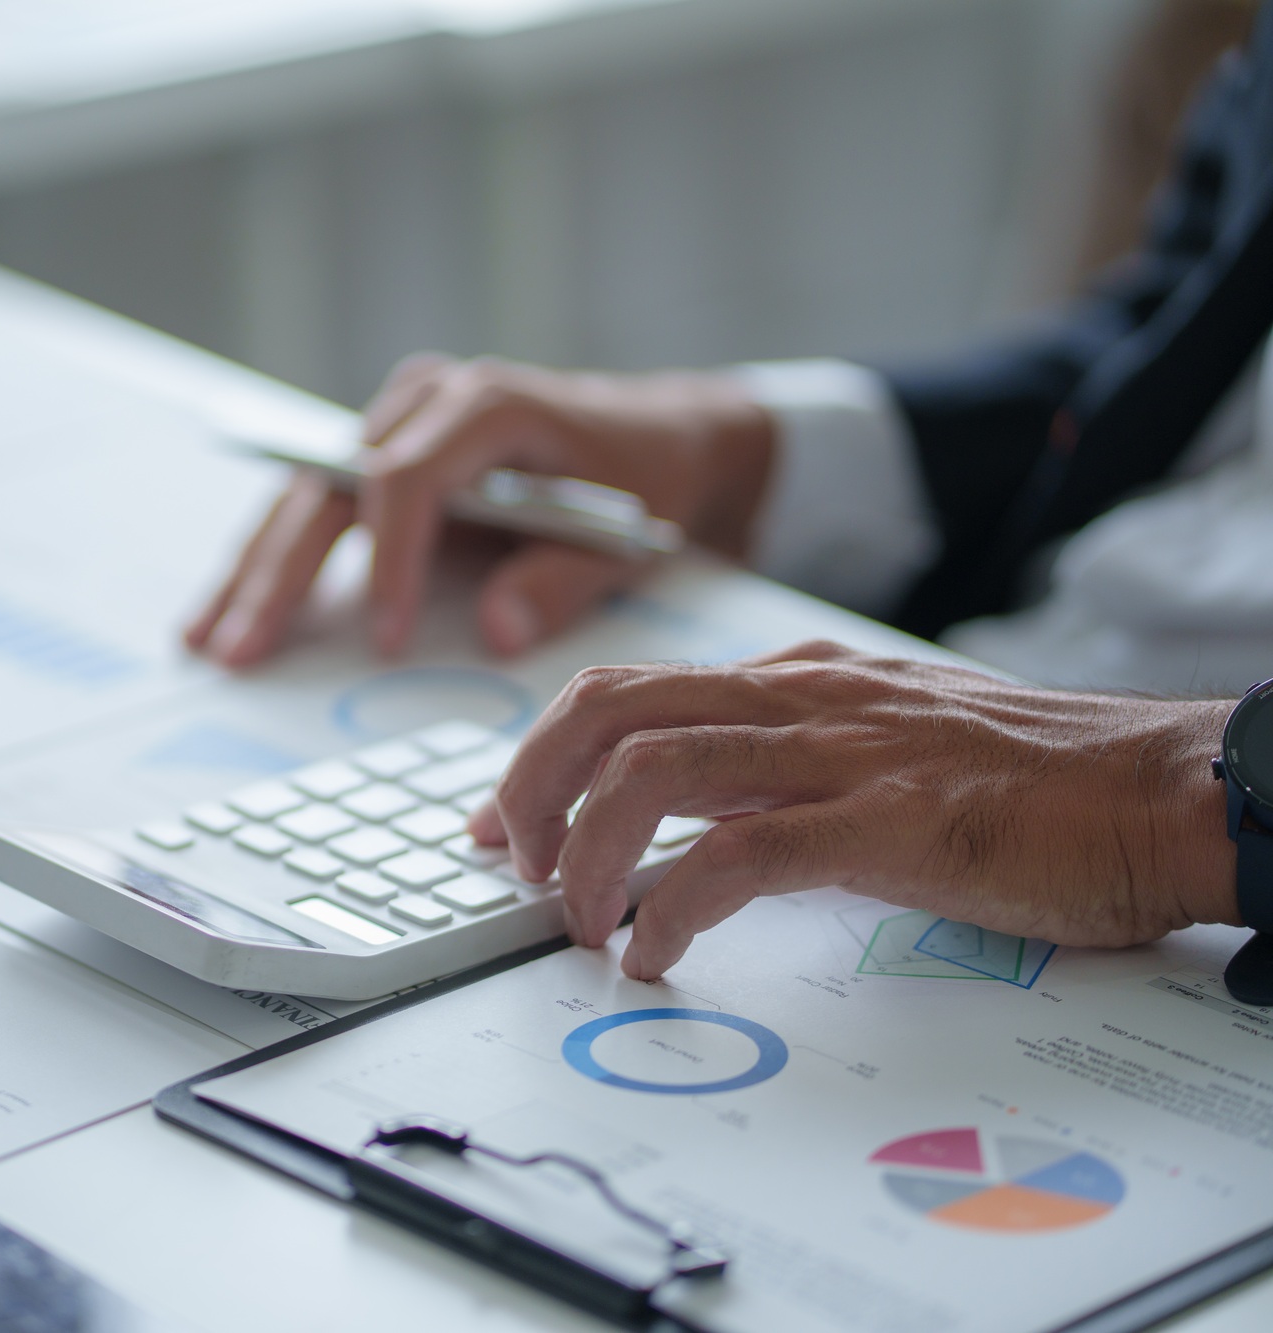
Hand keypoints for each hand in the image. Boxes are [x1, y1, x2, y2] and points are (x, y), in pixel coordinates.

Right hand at [185, 355, 775, 666]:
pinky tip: (224, 613)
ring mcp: (393, 422)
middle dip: (281, 575)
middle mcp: (424, 400)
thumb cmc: (646, 480)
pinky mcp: (379, 453)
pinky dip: (271, 561)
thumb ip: (563, 580)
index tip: (387, 642)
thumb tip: (495, 633)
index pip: (407, 479)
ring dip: (252, 572)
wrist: (656, 432)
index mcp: (485, 403)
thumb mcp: (628, 537)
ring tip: (203, 641)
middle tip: (240, 651)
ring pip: (304, 497)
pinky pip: (314, 507)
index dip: (389, 563)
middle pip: (331, 488)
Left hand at [468, 641, 1236, 977]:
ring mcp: (839, 755)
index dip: (541, 753)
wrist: (1162, 789)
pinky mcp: (885, 823)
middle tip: (518, 868)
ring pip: (652, 770)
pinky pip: (735, 856)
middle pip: (608, 709)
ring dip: (587, 854)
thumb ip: (794, 760)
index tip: (504, 821)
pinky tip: (651, 954)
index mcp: (795, 681)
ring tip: (576, 920)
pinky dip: (668, 909)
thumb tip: (703, 816)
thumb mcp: (887, 743)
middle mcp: (800, 701)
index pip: (627, 687)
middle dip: (532, 788)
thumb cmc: (1035, 783)